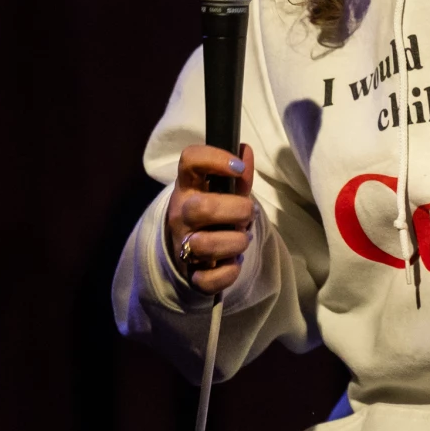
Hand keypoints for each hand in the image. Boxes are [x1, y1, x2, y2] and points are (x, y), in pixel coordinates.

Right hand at [165, 144, 254, 295]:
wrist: (190, 249)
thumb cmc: (214, 212)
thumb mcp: (224, 190)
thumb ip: (238, 174)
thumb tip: (245, 151)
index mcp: (188, 187)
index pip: (189, 161)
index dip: (215, 159)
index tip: (237, 167)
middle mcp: (180, 214)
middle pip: (200, 208)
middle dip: (236, 210)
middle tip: (249, 213)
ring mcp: (183, 244)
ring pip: (204, 245)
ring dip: (236, 242)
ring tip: (243, 239)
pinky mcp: (191, 274)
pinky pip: (207, 279)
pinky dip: (228, 272)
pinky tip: (234, 262)